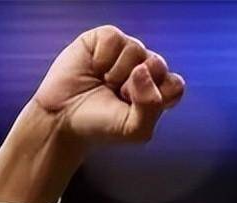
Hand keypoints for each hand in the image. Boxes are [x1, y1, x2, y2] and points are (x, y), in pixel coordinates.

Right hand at [33, 25, 184, 143]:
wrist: (62, 118)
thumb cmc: (101, 125)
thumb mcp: (134, 130)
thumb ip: (151, 106)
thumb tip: (142, 69)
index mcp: (158, 89)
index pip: (174, 85)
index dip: (155, 99)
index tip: (133, 110)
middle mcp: (145, 67)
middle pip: (159, 65)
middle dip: (136, 86)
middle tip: (117, 96)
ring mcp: (126, 51)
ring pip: (137, 50)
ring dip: (116, 73)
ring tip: (104, 83)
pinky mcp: (105, 38)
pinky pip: (115, 38)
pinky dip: (103, 58)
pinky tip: (94, 69)